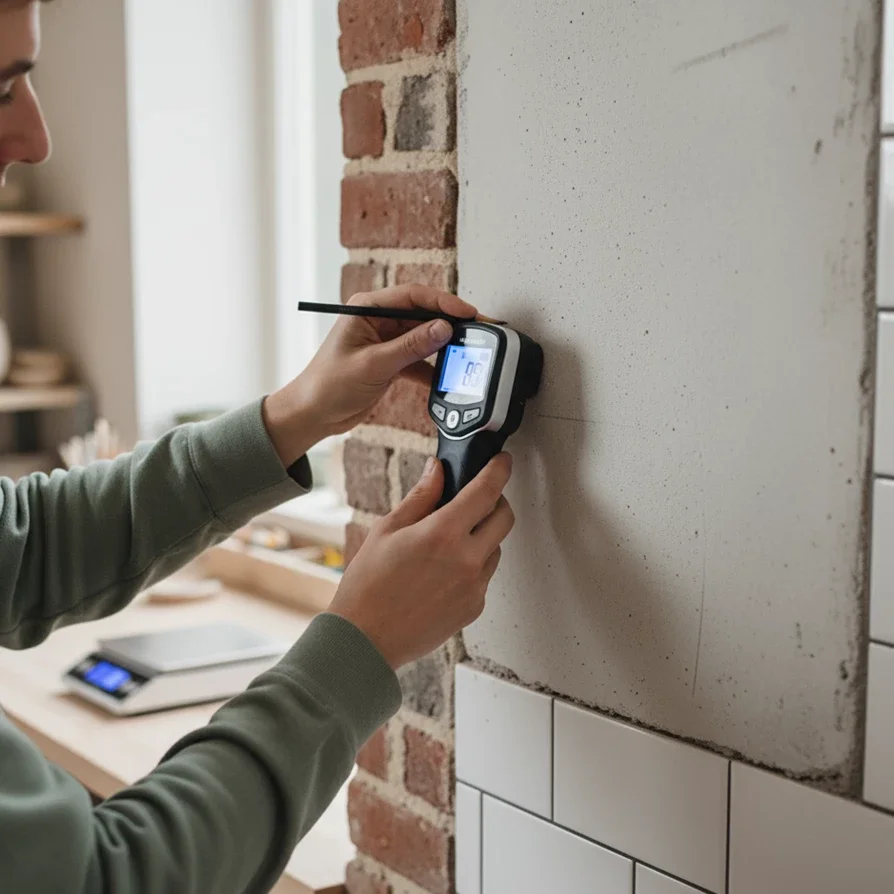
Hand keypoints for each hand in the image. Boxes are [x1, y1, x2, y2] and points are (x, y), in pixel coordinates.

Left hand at [264, 284, 476, 466]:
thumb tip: (443, 329)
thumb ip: (411, 346)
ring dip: (443, 348)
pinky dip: (431, 369)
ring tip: (464, 355)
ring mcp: (385, 341)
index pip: (413, 296)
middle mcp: (377, 320)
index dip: (444, 303)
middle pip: (422, 315)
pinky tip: (444, 379)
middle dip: (449, 324)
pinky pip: (419, 359)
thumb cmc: (328, 385)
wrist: (312, 415)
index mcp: (367, 309)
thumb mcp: (373, 364)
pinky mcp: (390, 362)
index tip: (468, 314)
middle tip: (476, 332)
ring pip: (424, 337)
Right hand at [328, 453, 514, 669]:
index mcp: (443, 533)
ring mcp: (474, 586)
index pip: (486, 491)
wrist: (365, 639)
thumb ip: (420, 497)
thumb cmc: (368, 587)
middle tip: (478, 499)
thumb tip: (437, 471)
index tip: (502, 462)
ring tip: (450, 542)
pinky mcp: (474, 607)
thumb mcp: (387, 530)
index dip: (499, 470)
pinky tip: (444, 571)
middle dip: (496, 502)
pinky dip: (473, 566)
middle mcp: (466, 559)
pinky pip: (485, 577)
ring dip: (484, 536)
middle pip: (504, 518)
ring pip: (496, 548)